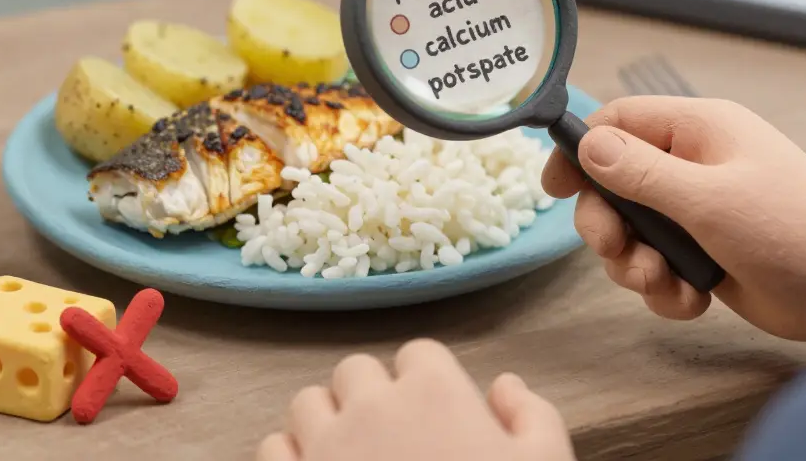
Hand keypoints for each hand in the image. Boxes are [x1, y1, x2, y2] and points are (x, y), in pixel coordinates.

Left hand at [256, 339, 575, 460]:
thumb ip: (533, 417)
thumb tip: (505, 385)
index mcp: (434, 392)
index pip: (419, 355)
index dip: (429, 383)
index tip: (438, 413)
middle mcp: (372, 406)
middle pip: (356, 371)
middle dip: (372, 396)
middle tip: (394, 437)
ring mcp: (325, 446)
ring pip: (307, 404)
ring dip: (327, 421)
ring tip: (351, 455)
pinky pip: (272, 448)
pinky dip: (290, 457)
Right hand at [543, 96, 805, 341]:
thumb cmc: (787, 230)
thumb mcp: (708, 198)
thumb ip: (641, 172)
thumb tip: (586, 144)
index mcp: (698, 130)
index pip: (618, 121)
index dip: (581, 151)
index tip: (555, 188)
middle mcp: (691, 164)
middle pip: (613, 184)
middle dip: (606, 224)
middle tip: (615, 251)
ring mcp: (695, 210)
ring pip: (629, 231)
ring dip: (633, 264)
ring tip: (662, 282)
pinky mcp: (701, 252)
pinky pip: (655, 264)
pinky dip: (663, 288)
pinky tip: (691, 300)